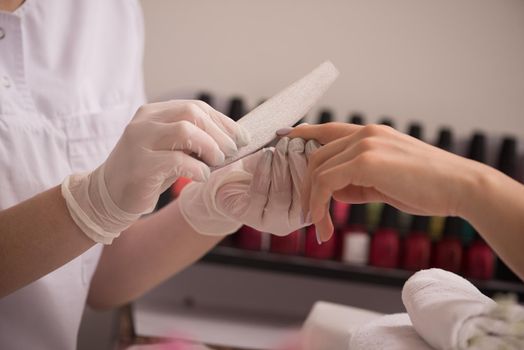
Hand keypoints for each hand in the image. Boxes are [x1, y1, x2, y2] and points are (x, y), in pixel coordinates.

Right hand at [61, 100, 248, 243]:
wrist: (107, 196)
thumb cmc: (147, 173)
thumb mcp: (170, 149)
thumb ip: (193, 139)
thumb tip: (232, 139)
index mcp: (154, 113)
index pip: (196, 107)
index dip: (223, 122)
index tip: (241, 138)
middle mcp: (144, 122)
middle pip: (192, 113)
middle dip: (220, 133)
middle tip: (232, 152)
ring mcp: (139, 141)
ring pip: (185, 130)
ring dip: (210, 147)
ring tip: (218, 162)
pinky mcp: (140, 165)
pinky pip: (177, 160)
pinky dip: (197, 168)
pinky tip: (201, 176)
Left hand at [178, 137, 319, 235]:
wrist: (229, 184)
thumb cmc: (260, 171)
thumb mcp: (283, 160)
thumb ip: (299, 150)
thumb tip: (310, 131)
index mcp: (306, 210)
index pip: (316, 189)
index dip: (314, 165)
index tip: (311, 142)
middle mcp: (291, 221)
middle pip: (301, 192)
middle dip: (299, 163)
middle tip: (296, 142)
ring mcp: (269, 222)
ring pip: (281, 192)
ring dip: (282, 165)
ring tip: (282, 145)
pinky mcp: (248, 216)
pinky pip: (260, 192)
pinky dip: (264, 170)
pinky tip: (266, 154)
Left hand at [285, 122, 485, 241]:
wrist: (459, 187)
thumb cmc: (427, 187)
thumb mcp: (386, 183)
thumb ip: (358, 183)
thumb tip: (334, 192)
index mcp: (370, 135)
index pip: (327, 130)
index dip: (303, 132)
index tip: (284, 135)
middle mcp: (364, 134)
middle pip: (317, 157)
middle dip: (308, 188)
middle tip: (311, 217)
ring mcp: (364, 144)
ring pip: (318, 170)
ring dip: (313, 202)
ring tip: (321, 228)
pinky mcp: (365, 160)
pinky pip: (327, 182)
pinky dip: (319, 204)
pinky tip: (326, 224)